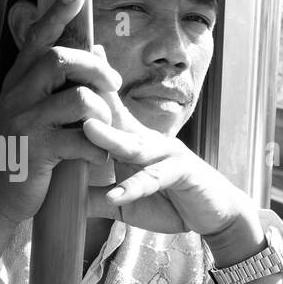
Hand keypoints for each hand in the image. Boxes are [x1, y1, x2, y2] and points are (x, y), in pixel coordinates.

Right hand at [0, 0, 119, 225]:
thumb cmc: (18, 154)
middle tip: (113, 86)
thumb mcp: (31, 112)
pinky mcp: (38, 150)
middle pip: (62, 59)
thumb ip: (57, 84)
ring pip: (79, 98)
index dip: (57, 13)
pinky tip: (97, 157)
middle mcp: (17, 96)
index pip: (38, 39)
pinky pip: (82, 139)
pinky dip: (98, 148)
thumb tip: (96, 49)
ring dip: (103, 112)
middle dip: (97, 68)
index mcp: (17, 84)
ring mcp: (26, 122)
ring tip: (105, 129)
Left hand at [81, 54, 251, 237]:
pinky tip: (114, 195)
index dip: (92, 93)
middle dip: (97, 101)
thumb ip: (98, 199)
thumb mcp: (126, 205)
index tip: (73, 67)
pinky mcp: (183, 173)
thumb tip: (66, 198)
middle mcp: (151, 142)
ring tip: (88, 129)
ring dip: (111, 138)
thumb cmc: (171, 204)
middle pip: (120, 119)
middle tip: (71, 83)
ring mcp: (168, 154)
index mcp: (136, 144)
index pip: (111, 114)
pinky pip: (155, 179)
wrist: (215, 216)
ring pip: (135, 145)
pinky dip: (133, 188)